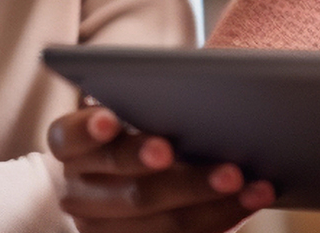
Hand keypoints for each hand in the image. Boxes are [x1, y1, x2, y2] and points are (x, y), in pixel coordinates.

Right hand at [49, 105, 273, 232]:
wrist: (122, 169)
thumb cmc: (136, 120)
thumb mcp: (128, 106)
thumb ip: (146, 103)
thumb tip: (199, 100)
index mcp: (69, 147)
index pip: (69, 139)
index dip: (90, 130)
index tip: (112, 120)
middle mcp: (78, 192)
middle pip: (130, 193)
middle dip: (183, 182)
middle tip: (227, 169)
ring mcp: (101, 227)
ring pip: (158, 225)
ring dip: (212, 205)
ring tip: (249, 184)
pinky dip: (220, 218)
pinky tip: (249, 200)